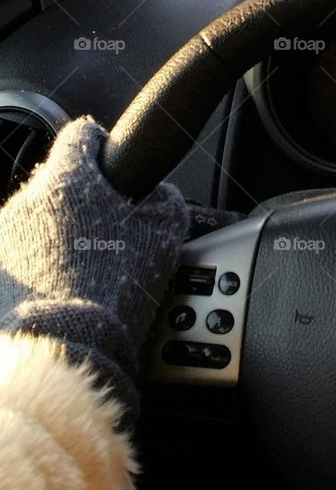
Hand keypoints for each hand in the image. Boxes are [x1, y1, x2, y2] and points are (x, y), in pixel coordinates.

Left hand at [0, 116, 188, 417]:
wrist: (65, 354)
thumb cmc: (114, 292)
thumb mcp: (164, 236)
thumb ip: (164, 200)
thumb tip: (159, 193)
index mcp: (68, 179)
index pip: (82, 134)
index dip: (104, 147)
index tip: (113, 166)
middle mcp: (24, 200)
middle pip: (58, 182)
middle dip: (82, 202)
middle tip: (109, 234)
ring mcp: (1, 237)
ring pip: (36, 222)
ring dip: (56, 237)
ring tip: (84, 273)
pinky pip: (20, 257)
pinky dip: (37, 268)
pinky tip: (60, 293)